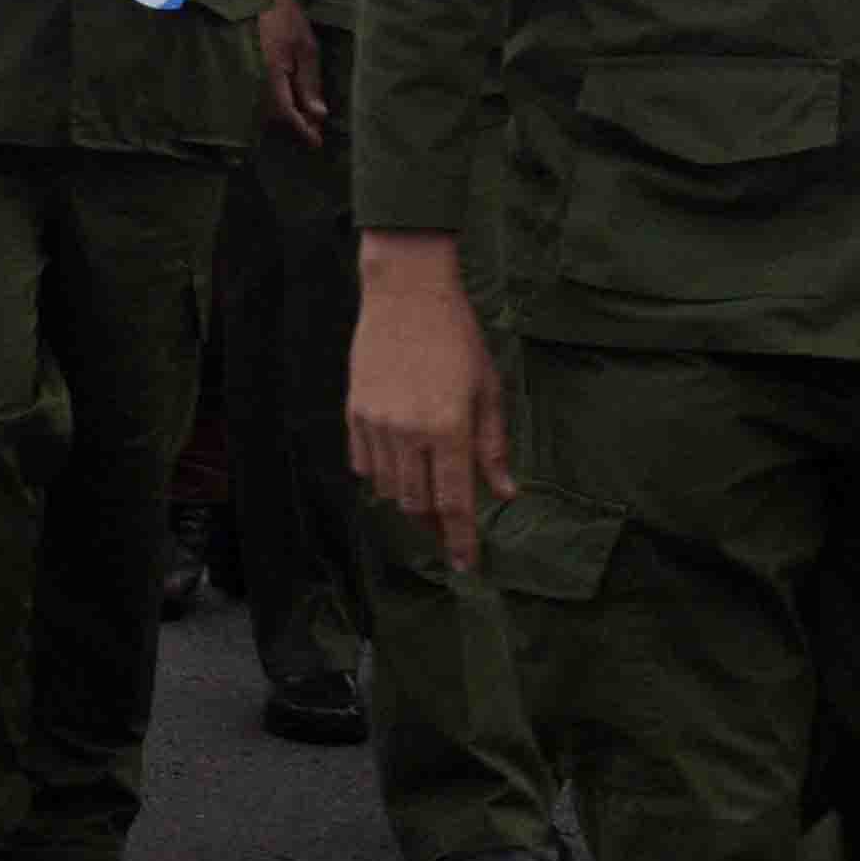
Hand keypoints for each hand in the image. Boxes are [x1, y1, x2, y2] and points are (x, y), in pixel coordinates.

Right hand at [255, 0, 328, 147]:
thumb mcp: (307, 50)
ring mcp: (249, 75)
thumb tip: (318, 114)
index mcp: (273, 74)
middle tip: (316, 133)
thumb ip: (310, 83)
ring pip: (268, 108)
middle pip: (276, 115)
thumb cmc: (288, 20)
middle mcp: (256, 79)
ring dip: (287, 117)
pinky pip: (262, 95)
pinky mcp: (248, 70)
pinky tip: (289, 104)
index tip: (317, 143)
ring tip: (306, 121)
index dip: (303, 129)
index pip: (287, 112)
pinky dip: (278, 105)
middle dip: (297, 125)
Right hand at [348, 231, 513, 570]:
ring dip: (410, 502)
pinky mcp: (355, 412)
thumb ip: (493, 447)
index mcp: (448, 428)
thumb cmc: (457, 339)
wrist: (405, 295)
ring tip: (426, 498)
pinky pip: (364, 464)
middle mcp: (408, 432)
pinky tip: (399, 468)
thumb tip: (504, 494)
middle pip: (418, 503)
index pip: (454, 503)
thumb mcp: (489, 391)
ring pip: (389, 488)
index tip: (467, 566)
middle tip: (450, 533)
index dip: (461, 540)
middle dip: (435, 526)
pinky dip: (382, 476)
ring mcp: (376, 423)